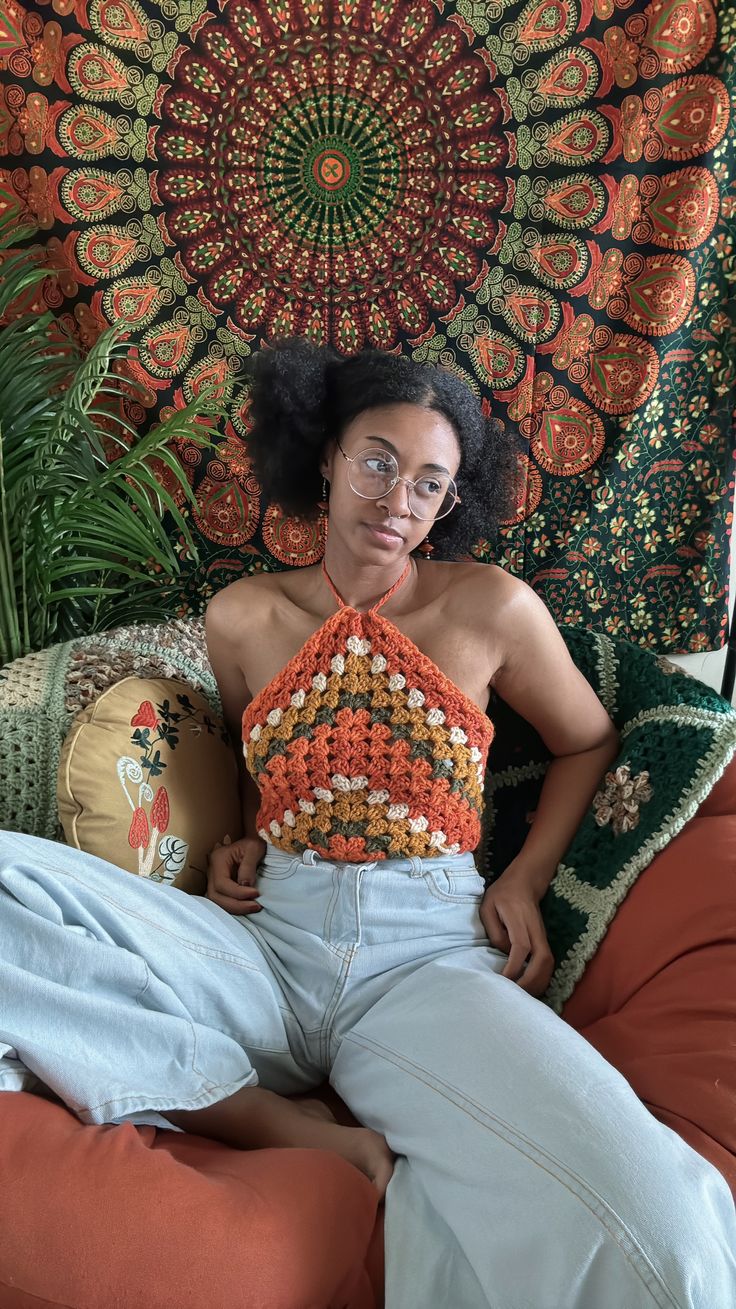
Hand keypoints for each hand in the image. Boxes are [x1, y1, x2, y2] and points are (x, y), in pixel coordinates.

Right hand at [206, 835, 265, 914]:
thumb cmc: (253, 843)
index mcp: (218, 859)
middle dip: (236, 904)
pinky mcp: (219, 886)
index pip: (221, 883)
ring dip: (235, 908)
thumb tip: (245, 886)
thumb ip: (248, 867)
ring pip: (217, 901)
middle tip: (255, 906)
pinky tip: (247, 906)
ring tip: (253, 907)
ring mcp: (213, 879)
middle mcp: (211, 871)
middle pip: (215, 895)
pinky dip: (234, 906)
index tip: (255, 893)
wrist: (251, 842)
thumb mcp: (254, 849)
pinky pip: (222, 900)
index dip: (237, 892)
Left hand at [479, 871, 553, 996]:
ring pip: (549, 963)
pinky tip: (531, 988)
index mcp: (519, 919)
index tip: (504, 981)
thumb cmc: (502, 895)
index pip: (521, 946)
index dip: (515, 966)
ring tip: (523, 996)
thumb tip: (504, 953)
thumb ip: (494, 930)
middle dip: (531, 981)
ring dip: (539, 983)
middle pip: (543, 959)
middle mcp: (535, 929)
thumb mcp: (488, 907)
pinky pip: (548, 963)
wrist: (525, 882)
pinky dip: (542, 979)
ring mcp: (542, 936)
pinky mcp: (544, 941)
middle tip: (516, 995)